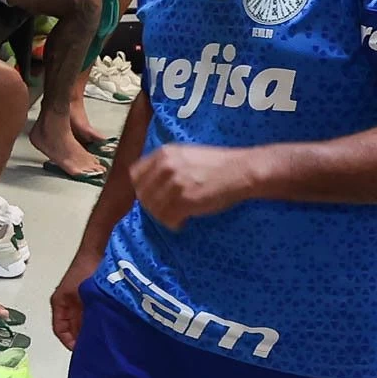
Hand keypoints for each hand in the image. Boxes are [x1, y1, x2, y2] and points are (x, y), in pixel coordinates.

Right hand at [50, 252, 101, 349]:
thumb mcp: (80, 297)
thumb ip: (81, 316)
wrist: (98, 251)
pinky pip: (91, 315)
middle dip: (81, 338)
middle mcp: (68, 303)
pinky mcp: (91, 297)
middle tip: (94, 349)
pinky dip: (96, 322)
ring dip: (89, 330)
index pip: (60, 329)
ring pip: (82, 322)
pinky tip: (107, 326)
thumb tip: (88, 338)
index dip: (68, 342)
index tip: (80, 351)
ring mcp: (79, 300)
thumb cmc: (86, 270)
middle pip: (72, 328)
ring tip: (101, 339)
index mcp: (59, 303)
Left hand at [130, 144, 262, 230]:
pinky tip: (182, 222)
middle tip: (164, 211)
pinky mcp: (185, 200)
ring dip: (163, 216)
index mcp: (164, 153)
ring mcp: (174, 183)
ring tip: (175, 217)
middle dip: (152, 205)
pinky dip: (173, 223)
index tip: (150, 196)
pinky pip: (168, 218)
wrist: (241, 170)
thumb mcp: (186, 154)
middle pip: (143, 193)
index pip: (135, 174)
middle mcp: (165, 166)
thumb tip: (151, 183)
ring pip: (154, 208)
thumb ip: (166, 164)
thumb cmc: (218, 164)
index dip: (141, 188)